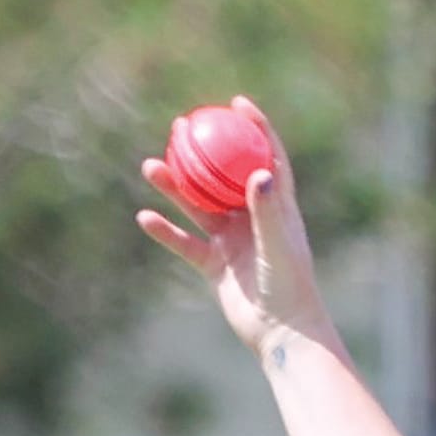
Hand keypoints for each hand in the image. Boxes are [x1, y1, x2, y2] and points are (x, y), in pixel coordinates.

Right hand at [135, 97, 328, 354]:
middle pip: (222, 175)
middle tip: (180, 127)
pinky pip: (185, 243)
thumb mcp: (278, 244)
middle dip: (202, 149)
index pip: (266, 158)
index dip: (254, 129)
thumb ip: (268, 209)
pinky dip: (166, 231)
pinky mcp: (215, 266)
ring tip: (149, 166)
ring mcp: (232, 241)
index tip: (236, 104)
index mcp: (275, 207)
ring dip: (174, 187)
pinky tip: (145, 217)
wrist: (281, 332)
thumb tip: (259, 172)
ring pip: (197, 206)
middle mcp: (252, 219)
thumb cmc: (289, 287)